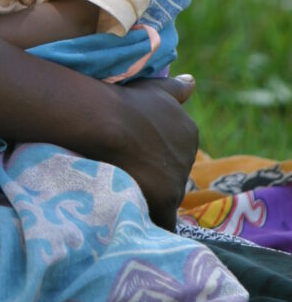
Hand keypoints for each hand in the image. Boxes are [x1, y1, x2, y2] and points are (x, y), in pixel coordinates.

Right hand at [109, 75, 197, 229]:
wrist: (108, 120)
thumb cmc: (127, 100)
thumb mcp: (155, 87)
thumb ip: (177, 87)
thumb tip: (192, 81)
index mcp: (189, 133)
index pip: (176, 152)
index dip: (155, 154)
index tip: (136, 151)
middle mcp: (190, 158)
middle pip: (172, 174)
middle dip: (155, 175)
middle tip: (128, 169)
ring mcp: (178, 181)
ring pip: (166, 196)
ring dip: (150, 195)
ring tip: (125, 188)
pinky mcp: (165, 201)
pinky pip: (164, 220)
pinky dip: (153, 220)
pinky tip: (137, 218)